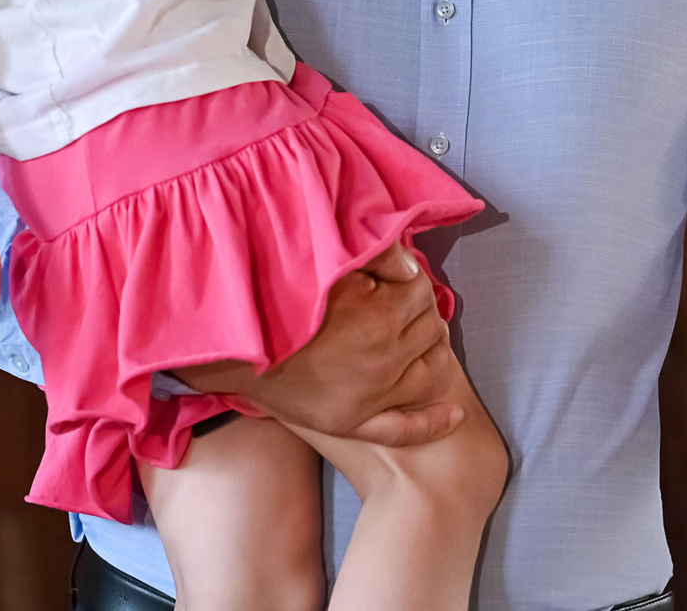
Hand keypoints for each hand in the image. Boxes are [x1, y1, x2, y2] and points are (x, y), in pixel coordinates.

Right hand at [175, 243, 461, 445]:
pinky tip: (452, 414)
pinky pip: (406, 430)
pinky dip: (433, 423)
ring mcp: (373, 397)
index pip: (422, 291)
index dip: (412, 280)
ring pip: (432, 373)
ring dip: (434, 353)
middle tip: (405, 305)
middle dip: (423, 312)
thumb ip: (374, 257)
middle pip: (431, 329)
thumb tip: (411, 261)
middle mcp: (384, 360)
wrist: (234, 353)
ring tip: (422, 340)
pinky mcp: (356, 424)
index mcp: (379, 318)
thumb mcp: (326, 268)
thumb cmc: (277, 304)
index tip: (397, 278)